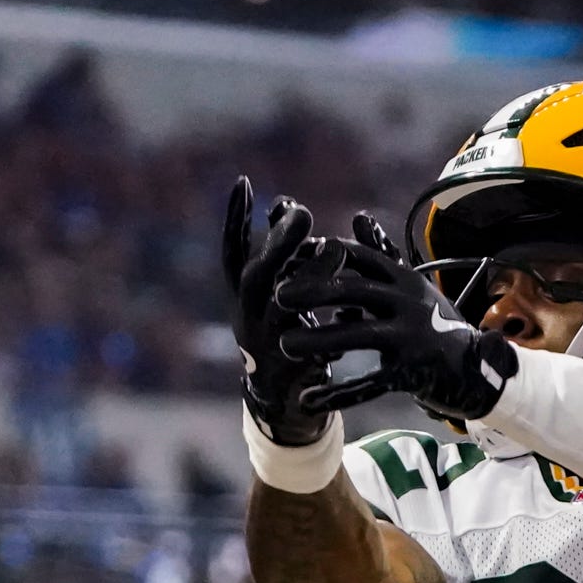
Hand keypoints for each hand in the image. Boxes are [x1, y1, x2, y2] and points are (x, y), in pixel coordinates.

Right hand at [221, 177, 331, 445]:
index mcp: (243, 295)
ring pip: (284, 307)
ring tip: (336, 249)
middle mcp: (247, 315)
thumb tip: (284, 207)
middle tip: (303, 213)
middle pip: (256, 275)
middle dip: (278, 243)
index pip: (232, 250)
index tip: (244, 181)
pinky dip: (329, 325)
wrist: (284, 401)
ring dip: (310, 278)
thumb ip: (283, 256)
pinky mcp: (290, 368)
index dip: (236, 219)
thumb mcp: (280, 293)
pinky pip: (310, 343)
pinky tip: (350, 311)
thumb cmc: (283, 334)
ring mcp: (267, 343)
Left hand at [275, 213, 518, 421]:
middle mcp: (408, 302)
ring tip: (285, 345)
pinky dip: (337, 395)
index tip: (286, 258)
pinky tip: (308, 400)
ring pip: (358, 336)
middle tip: (279, 296)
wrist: (476, 367)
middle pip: (355, 290)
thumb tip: (358, 216)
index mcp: (403, 278)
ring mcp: (411, 338)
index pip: (357, 257)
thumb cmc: (435, 323)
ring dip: (319, 340)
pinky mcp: (411, 373)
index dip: (320, 255)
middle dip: (315, 291)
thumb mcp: (411, 285)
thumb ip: (381, 253)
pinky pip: (368, 385)